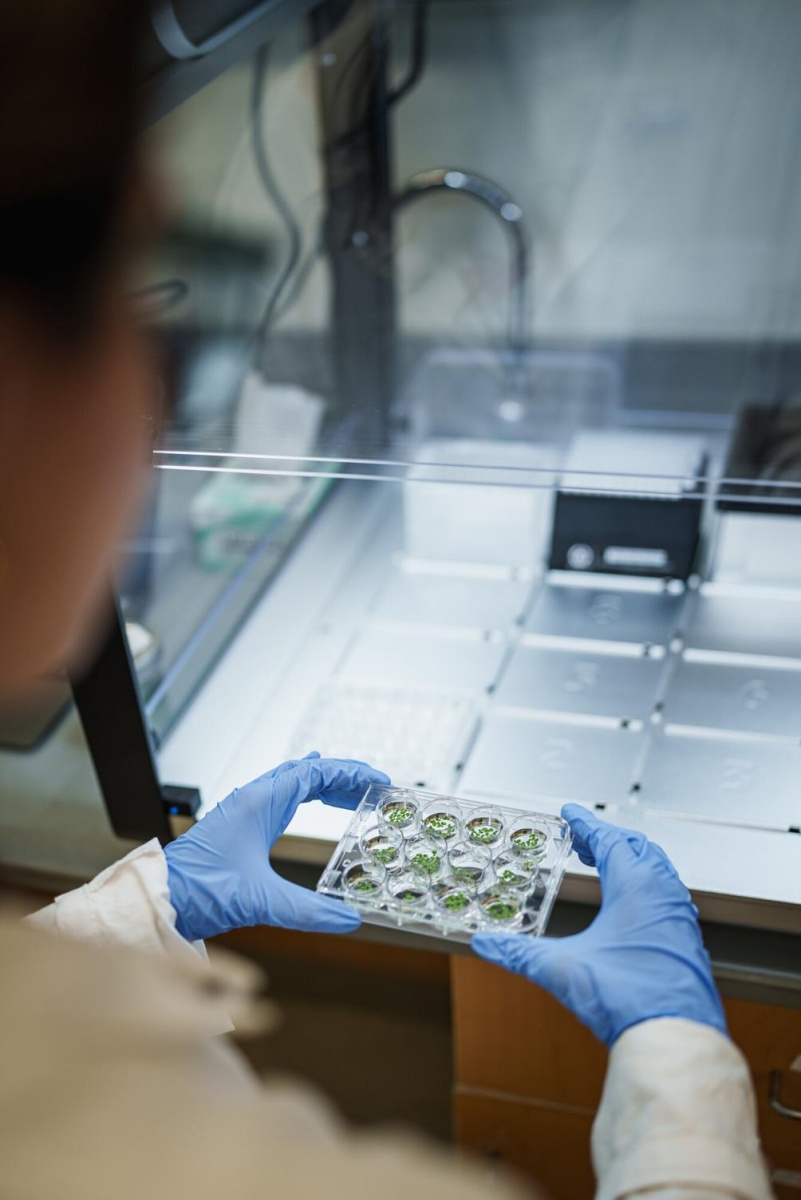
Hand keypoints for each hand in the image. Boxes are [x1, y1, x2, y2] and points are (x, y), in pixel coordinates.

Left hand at [164, 753, 388, 941]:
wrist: (160, 899)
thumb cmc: (199, 890)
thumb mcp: (262, 901)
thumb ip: (309, 911)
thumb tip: (348, 919)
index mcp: (261, 802)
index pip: (315, 773)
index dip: (350, 773)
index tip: (377, 779)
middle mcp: (252, 799)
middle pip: (306, 774)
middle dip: (342, 778)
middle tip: (371, 790)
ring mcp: (243, 811)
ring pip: (291, 784)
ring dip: (323, 786)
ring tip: (350, 795)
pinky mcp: (237, 826)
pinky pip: (278, 798)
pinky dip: (302, 796)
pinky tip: (308, 803)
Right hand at [472, 804, 725, 1045]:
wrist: (673, 1040)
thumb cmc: (628, 999)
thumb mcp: (562, 969)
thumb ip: (519, 954)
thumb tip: (487, 945)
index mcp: (637, 887)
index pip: (609, 840)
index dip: (586, 824)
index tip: (571, 813)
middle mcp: (664, 895)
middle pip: (637, 849)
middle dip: (609, 839)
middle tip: (585, 839)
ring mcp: (681, 919)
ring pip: (658, 872)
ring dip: (631, 861)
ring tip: (607, 866)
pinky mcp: (687, 944)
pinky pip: (669, 897)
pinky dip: (648, 887)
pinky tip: (633, 908)